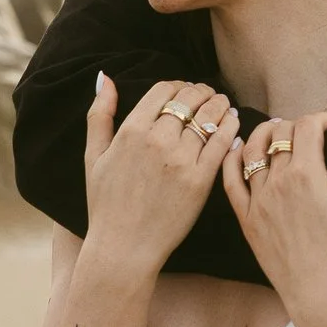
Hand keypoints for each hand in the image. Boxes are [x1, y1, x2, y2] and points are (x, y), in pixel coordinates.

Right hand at [83, 75, 238, 272]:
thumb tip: (104, 79)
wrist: (124, 247)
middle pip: (189, 98)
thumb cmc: (106, 204)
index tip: (185, 90)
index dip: (178, 85)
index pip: (164, 90)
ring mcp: (181, 160)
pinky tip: (232, 121)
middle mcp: (157, 140)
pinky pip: (222, 141)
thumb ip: (99, 115)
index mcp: (131, 131)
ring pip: (209, 115)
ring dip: (219, 104)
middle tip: (208, 94)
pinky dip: (230, 125)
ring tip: (222, 104)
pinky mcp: (201, 180)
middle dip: (201, 91)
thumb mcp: (93, 156)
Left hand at [223, 111, 326, 326]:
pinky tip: (237, 148)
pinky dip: (231, 158)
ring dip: (264, 133)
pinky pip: (230, 181)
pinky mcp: (246, 219)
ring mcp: (257, 201)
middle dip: (297, 125)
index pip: (307, 127)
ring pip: (251, 150)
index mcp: (307, 175)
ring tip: (277, 131)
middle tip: (311, 132)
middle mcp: (276, 183)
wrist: (321, 296)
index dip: (321, 119)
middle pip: (280, 134)